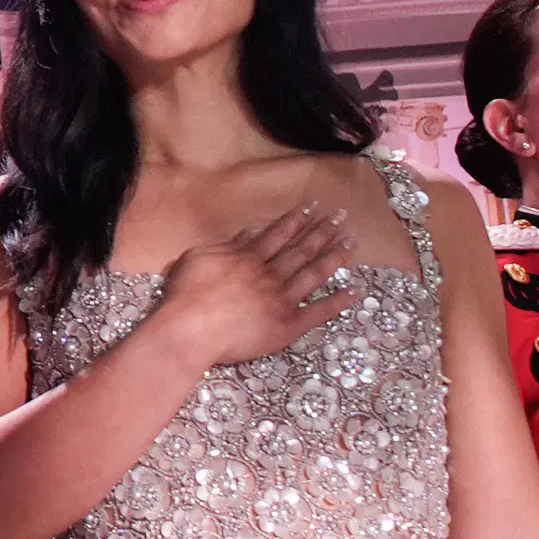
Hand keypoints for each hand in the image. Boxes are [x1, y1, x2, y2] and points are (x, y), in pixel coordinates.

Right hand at [149, 206, 355, 371]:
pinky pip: (317, 312)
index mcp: (248, 257)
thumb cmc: (185, 295)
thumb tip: (248, 232)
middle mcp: (270, 275)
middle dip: (322, 231)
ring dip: (333, 257)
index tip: (313, 206)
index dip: (297, 219)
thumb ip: (227, 245)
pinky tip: (353, 291)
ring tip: (350, 243)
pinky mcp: (288, 325)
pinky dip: (336, 302)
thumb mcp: (198, 258)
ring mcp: (282, 300)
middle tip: (341, 217)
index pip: (278, 234)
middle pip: (301, 250)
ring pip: (314, 274)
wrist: (188, 331)